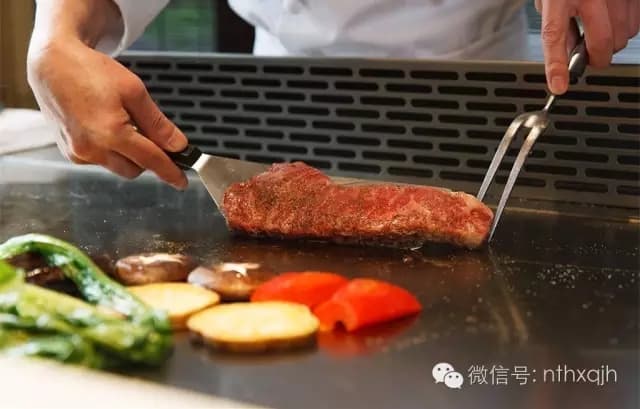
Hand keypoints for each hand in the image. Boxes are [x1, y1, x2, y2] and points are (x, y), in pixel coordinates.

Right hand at [27, 0, 187, 188]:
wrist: (53, 64)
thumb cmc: (92, 72)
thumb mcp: (134, 92)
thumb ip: (158, 124)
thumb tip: (178, 145)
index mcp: (112, 133)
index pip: (151, 161)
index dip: (170, 172)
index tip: (182, 181)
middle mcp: (92, 149)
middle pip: (135, 169)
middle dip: (147, 157)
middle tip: (151, 135)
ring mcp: (78, 152)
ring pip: (117, 166)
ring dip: (128, 154)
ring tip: (122, 122)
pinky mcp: (69, 151)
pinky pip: (99, 160)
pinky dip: (109, 149)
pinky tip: (104, 126)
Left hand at [536, 0, 638, 94]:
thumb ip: (559, 24)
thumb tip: (568, 52)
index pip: (554, 35)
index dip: (556, 64)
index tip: (559, 85)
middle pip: (601, 42)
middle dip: (597, 58)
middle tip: (590, 59)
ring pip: (623, 35)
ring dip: (612, 40)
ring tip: (601, 27)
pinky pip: (636, 23)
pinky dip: (626, 26)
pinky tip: (615, 16)